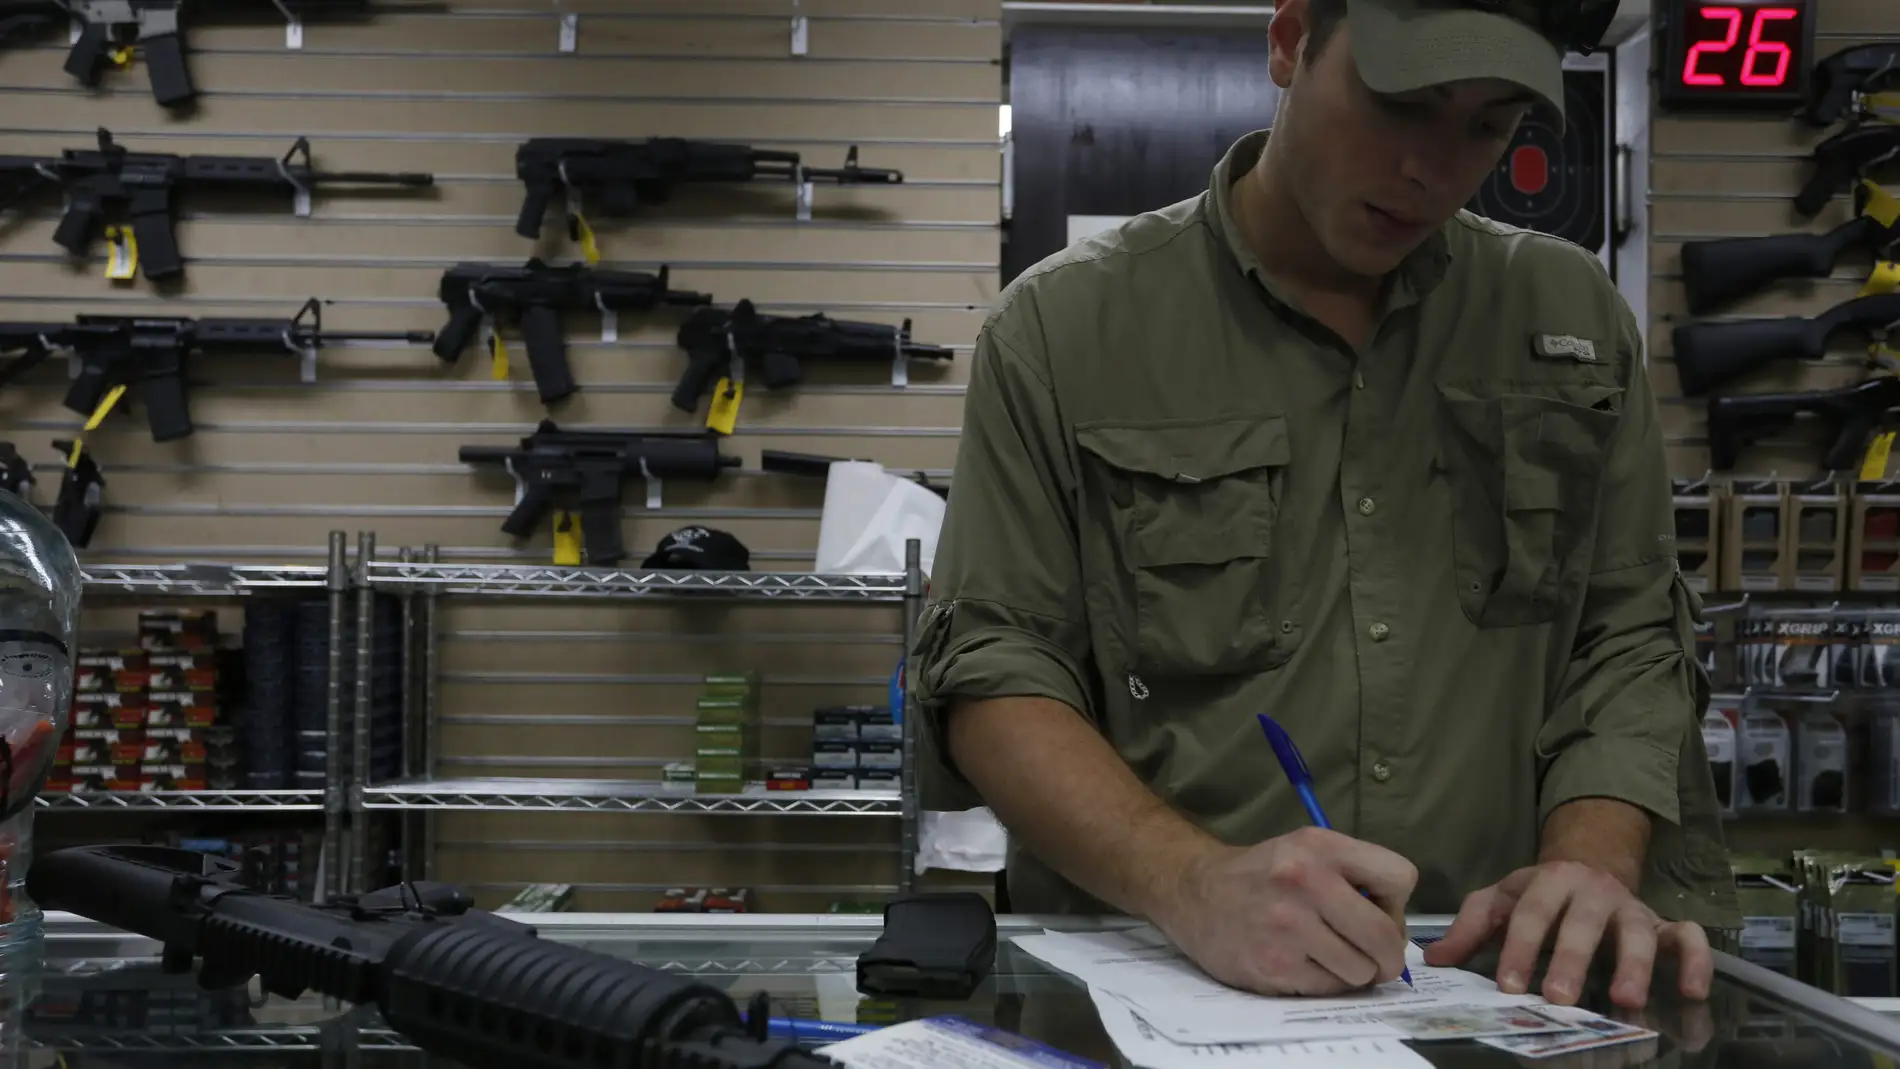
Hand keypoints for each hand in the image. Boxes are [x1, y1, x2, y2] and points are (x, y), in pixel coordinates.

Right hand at [1153, 827, 1416, 995]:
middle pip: (1385, 935)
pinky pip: (1329, 989)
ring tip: (1329, 956)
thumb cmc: (1262, 874)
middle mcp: (1304, 882)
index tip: (1379, 910)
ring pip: (1361, 970)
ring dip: (1354, 971)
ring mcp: (1287, 927)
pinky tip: (1301, 963)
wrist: (1194, 893)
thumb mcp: (1307, 849)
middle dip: (1389, 955)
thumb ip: (1354, 874)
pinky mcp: (1273, 965)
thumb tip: (1398, 927)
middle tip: (1377, 957)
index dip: (1397, 902)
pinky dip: (1324, 983)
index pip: (1400, 877)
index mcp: (1319, 847)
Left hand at [1422, 861, 1712, 1009]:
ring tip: (1626, 999)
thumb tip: (1434, 959)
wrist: (1588, 864)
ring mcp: (1632, 909)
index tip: (1507, 985)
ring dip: (1635, 966)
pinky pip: (1689, 937)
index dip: (1518, 948)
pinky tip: (1693, 991)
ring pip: (1638, 933)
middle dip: (1570, 961)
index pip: (1530, 915)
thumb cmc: (1540, 894)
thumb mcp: (1501, 901)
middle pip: (1582, 926)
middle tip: (1558, 998)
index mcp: (1550, 882)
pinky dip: (1696, 960)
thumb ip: (1470, 928)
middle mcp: (1594, 892)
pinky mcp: (1663, 925)